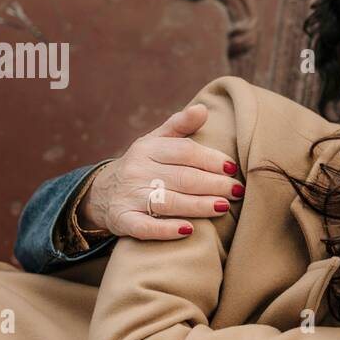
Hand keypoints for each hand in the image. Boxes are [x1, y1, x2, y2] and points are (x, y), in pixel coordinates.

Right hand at [80, 104, 244, 239]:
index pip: (184, 151)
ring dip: (198, 206)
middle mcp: (137, 170)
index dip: (211, 159)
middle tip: (237, 191)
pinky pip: (145, 227)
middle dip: (213, 184)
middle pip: (182, 177)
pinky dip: (166, 229)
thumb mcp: (156, 141)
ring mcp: (128, 196)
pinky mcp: (122, 220)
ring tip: (223, 207)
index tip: (233, 168)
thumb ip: (180, 126)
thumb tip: (202, 109)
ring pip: (168, 202)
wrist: (102, 193)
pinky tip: (188, 230)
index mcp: (148, 148)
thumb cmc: (143, 165)